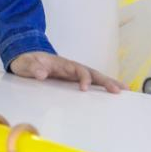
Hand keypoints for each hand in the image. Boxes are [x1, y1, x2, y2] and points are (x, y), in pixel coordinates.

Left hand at [9, 51, 125, 92]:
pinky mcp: (73, 80)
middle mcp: (71, 68)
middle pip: (92, 72)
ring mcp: (74, 74)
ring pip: (95, 77)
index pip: (77, 70)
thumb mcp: (26, 63)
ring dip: (108, 83)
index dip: (82, 78)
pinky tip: (113, 92)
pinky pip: (90, 82)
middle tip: (118, 90)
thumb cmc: (27, 61)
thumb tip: (42, 74)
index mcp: (62, 63)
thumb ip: (34, 67)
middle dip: (105, 81)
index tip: (84, 89)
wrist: (26, 59)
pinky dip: (102, 86)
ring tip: (124, 91)